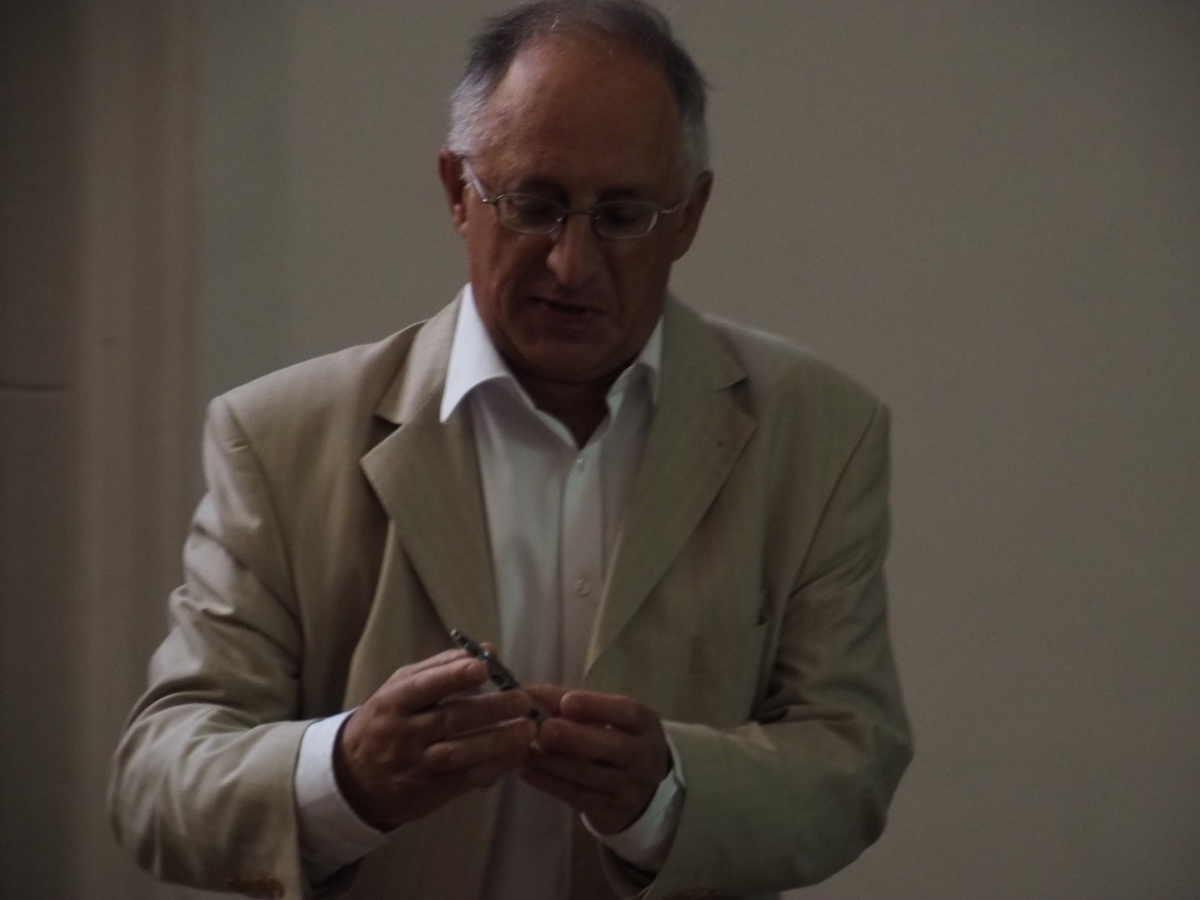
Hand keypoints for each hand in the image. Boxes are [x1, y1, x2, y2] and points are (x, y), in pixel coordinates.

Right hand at [334, 648, 537, 828]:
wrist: (354, 778)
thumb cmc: (388, 719)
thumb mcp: (403, 687)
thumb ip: (444, 666)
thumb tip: (489, 650)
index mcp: (393, 702)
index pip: (423, 687)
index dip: (453, 676)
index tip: (483, 668)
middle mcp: (402, 735)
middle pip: (449, 720)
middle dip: (490, 709)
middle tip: (522, 699)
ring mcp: (416, 766)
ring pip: (460, 753)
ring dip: (498, 741)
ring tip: (528, 728)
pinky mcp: (430, 792)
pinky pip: (466, 778)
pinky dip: (495, 766)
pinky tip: (518, 753)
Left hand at [521, 687, 669, 834]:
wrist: (641, 785)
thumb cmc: (614, 735)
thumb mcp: (606, 715)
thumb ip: (571, 702)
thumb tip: (529, 696)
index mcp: (644, 724)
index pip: (627, 713)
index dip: (598, 707)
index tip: (567, 701)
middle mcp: (643, 757)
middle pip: (613, 748)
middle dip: (575, 738)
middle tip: (543, 730)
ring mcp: (628, 787)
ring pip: (590, 776)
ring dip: (554, 763)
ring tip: (526, 750)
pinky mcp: (609, 809)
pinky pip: (577, 797)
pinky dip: (549, 783)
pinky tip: (527, 770)